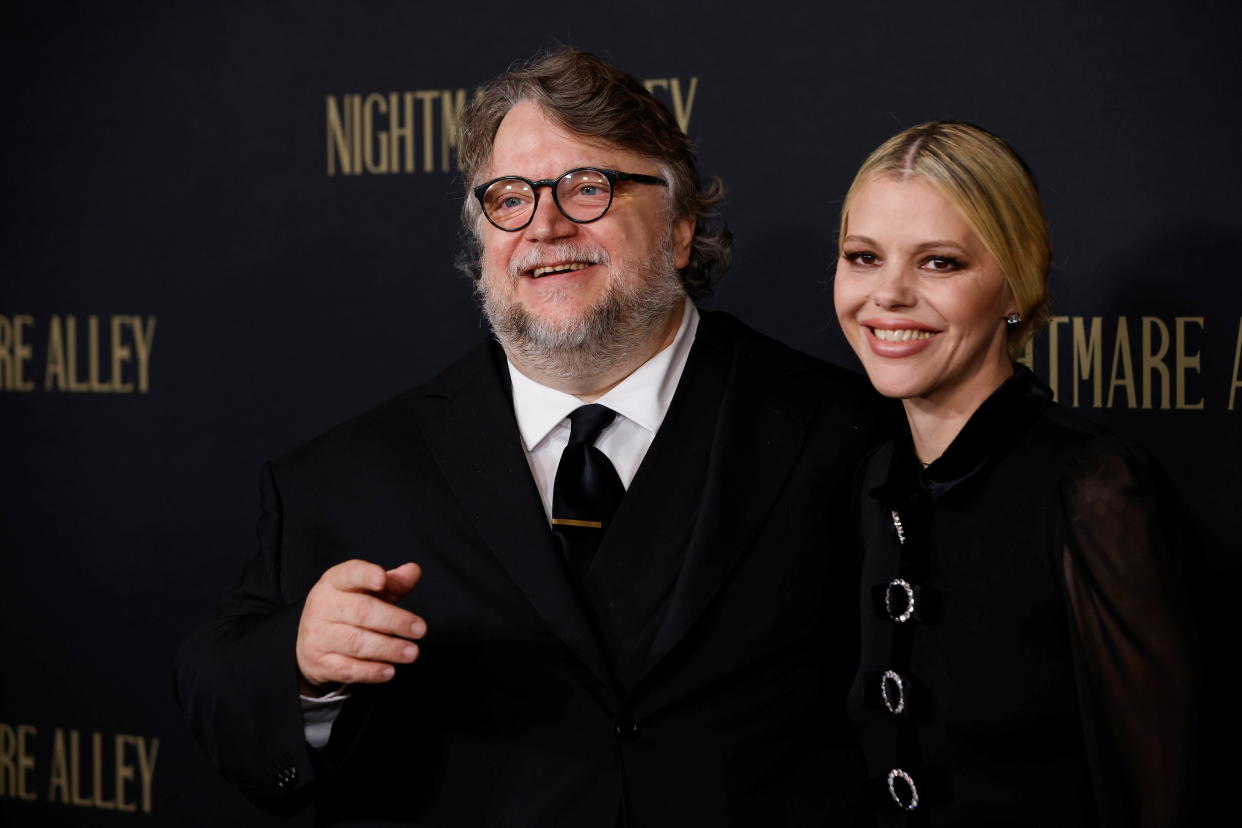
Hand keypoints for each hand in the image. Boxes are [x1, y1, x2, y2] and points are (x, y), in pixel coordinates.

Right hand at [295, 560, 425, 694]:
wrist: (311, 642)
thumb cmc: (348, 609)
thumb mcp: (368, 591)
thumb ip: (393, 583)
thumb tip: (413, 570)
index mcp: (334, 582)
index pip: (349, 574)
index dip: (365, 576)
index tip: (382, 580)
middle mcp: (323, 607)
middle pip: (360, 611)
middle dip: (394, 621)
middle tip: (420, 629)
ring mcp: (319, 636)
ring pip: (356, 642)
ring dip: (388, 648)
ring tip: (411, 652)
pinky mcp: (321, 663)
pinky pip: (348, 669)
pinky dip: (371, 671)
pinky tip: (389, 671)